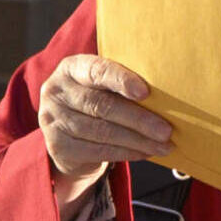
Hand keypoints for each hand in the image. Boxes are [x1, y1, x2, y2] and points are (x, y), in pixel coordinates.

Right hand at [38, 55, 172, 220]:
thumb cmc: (96, 100)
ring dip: (138, 141)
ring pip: (102, 132)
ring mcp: (53, 120)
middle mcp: (56, 91)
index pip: (96, 71)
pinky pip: (98, 150)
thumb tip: (168, 95)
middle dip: (138, 119)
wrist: (66, 133)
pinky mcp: (58, 145)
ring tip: (163, 145)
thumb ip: (124, 85)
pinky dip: (126, 153)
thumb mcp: (103, 86)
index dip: (121, 80)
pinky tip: (146, 152)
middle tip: (166, 130)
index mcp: (71, 68)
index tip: (145, 93)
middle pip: (102, 106)